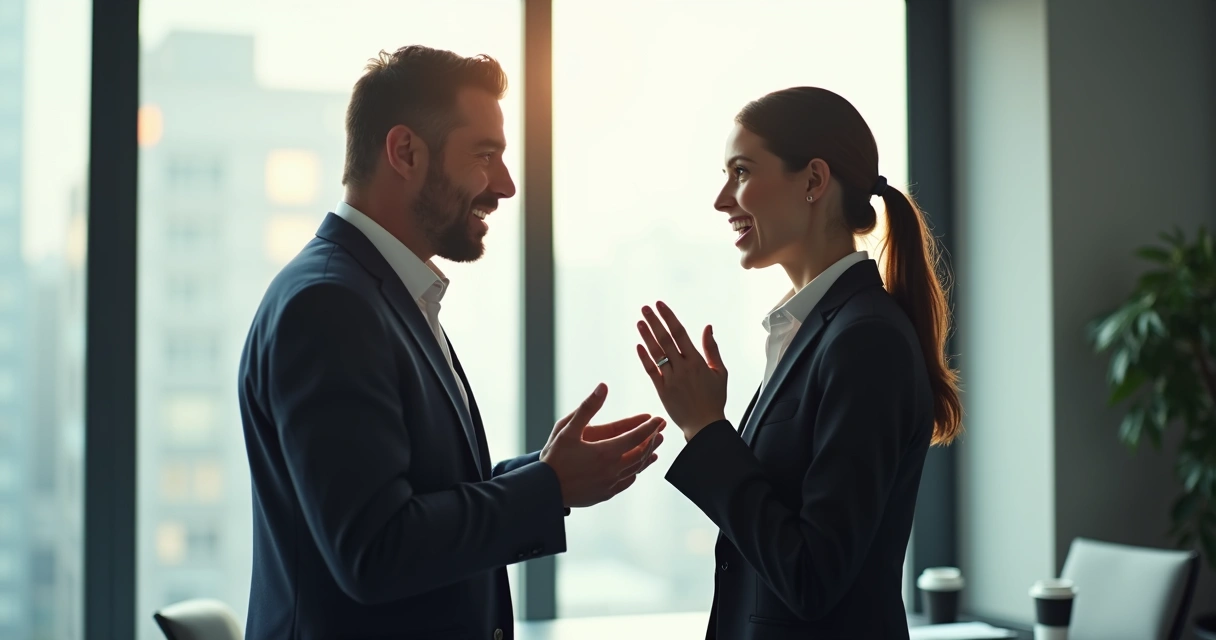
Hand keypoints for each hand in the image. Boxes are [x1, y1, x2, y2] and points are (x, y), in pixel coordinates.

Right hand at [540, 383, 664, 508]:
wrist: (543, 490)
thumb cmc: (553, 457)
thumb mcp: (567, 428)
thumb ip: (588, 407)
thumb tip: (603, 387)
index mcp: (605, 452)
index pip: (636, 437)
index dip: (649, 427)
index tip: (659, 419)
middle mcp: (612, 469)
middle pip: (640, 453)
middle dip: (652, 440)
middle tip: (661, 430)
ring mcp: (610, 484)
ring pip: (636, 468)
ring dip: (647, 456)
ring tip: (656, 447)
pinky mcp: (605, 494)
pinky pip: (627, 482)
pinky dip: (636, 472)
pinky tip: (637, 468)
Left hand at [636, 301, 727, 440]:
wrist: (705, 425)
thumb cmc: (714, 399)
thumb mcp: (720, 372)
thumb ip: (712, 349)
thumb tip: (708, 328)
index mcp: (697, 361)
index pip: (680, 333)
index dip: (669, 317)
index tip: (660, 305)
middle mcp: (682, 368)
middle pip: (665, 339)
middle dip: (654, 322)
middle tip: (645, 308)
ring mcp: (671, 379)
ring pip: (656, 353)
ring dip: (647, 335)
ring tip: (640, 321)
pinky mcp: (662, 390)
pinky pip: (651, 371)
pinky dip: (644, 358)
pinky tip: (639, 345)